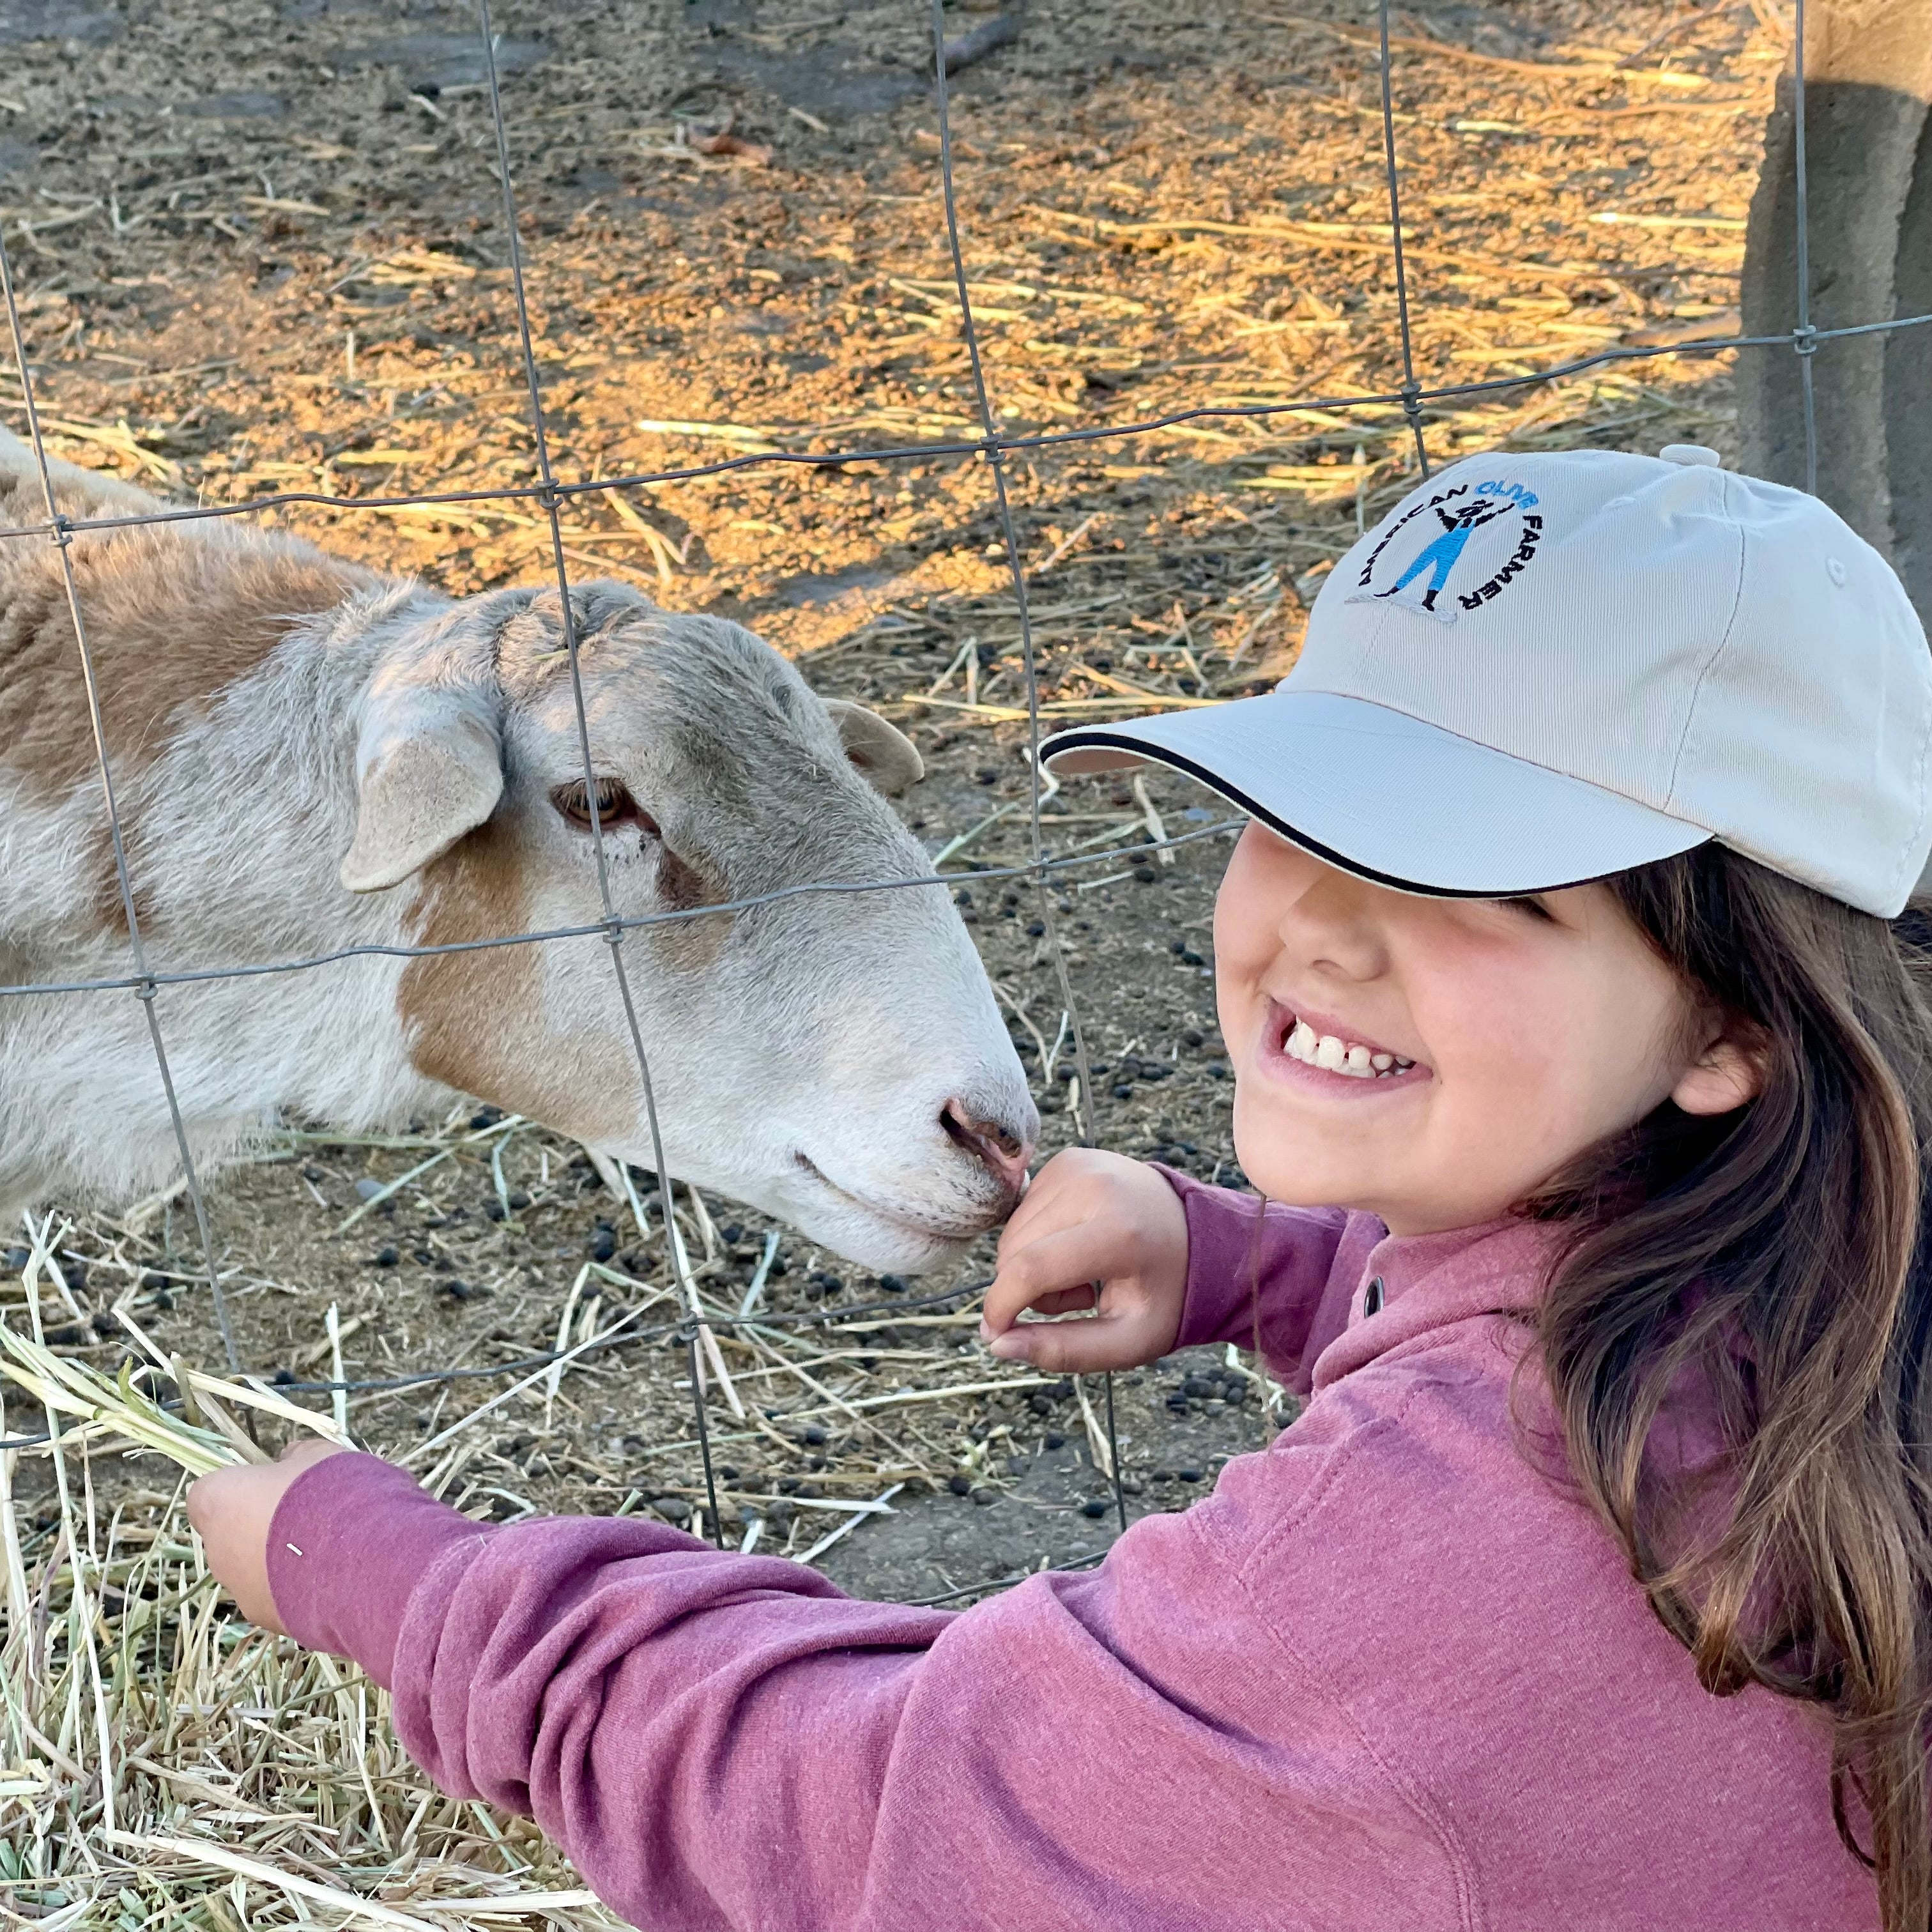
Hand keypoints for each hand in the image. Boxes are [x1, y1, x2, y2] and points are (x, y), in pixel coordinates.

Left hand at [187, 1437, 353, 1632]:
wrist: (360, 1558)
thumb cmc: (329, 1493)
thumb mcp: (316, 1456)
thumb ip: (294, 1459)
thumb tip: (290, 1460)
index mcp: (219, 1502)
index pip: (209, 1493)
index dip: (242, 1488)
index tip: (274, 1485)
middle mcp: (218, 1550)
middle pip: (230, 1534)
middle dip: (260, 1526)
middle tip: (306, 1516)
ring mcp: (240, 1590)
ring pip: (253, 1570)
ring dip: (279, 1561)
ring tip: (328, 1550)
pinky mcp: (266, 1618)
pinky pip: (276, 1596)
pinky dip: (297, 1589)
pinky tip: (333, 1578)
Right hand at [980, 1149, 1190, 1372]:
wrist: (1201, 1236)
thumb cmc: (1165, 1294)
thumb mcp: (1127, 1339)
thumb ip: (1064, 1350)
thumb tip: (997, 1345)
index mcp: (1117, 1232)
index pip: (1031, 1268)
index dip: (1002, 1306)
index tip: (995, 1334)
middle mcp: (1094, 1186)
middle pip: (1015, 1252)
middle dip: (1031, 1290)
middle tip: (1083, 1298)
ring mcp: (1079, 1165)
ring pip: (1013, 1232)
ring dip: (1034, 1264)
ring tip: (1086, 1272)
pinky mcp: (1069, 1159)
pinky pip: (1025, 1210)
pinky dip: (1040, 1236)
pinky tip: (1079, 1243)